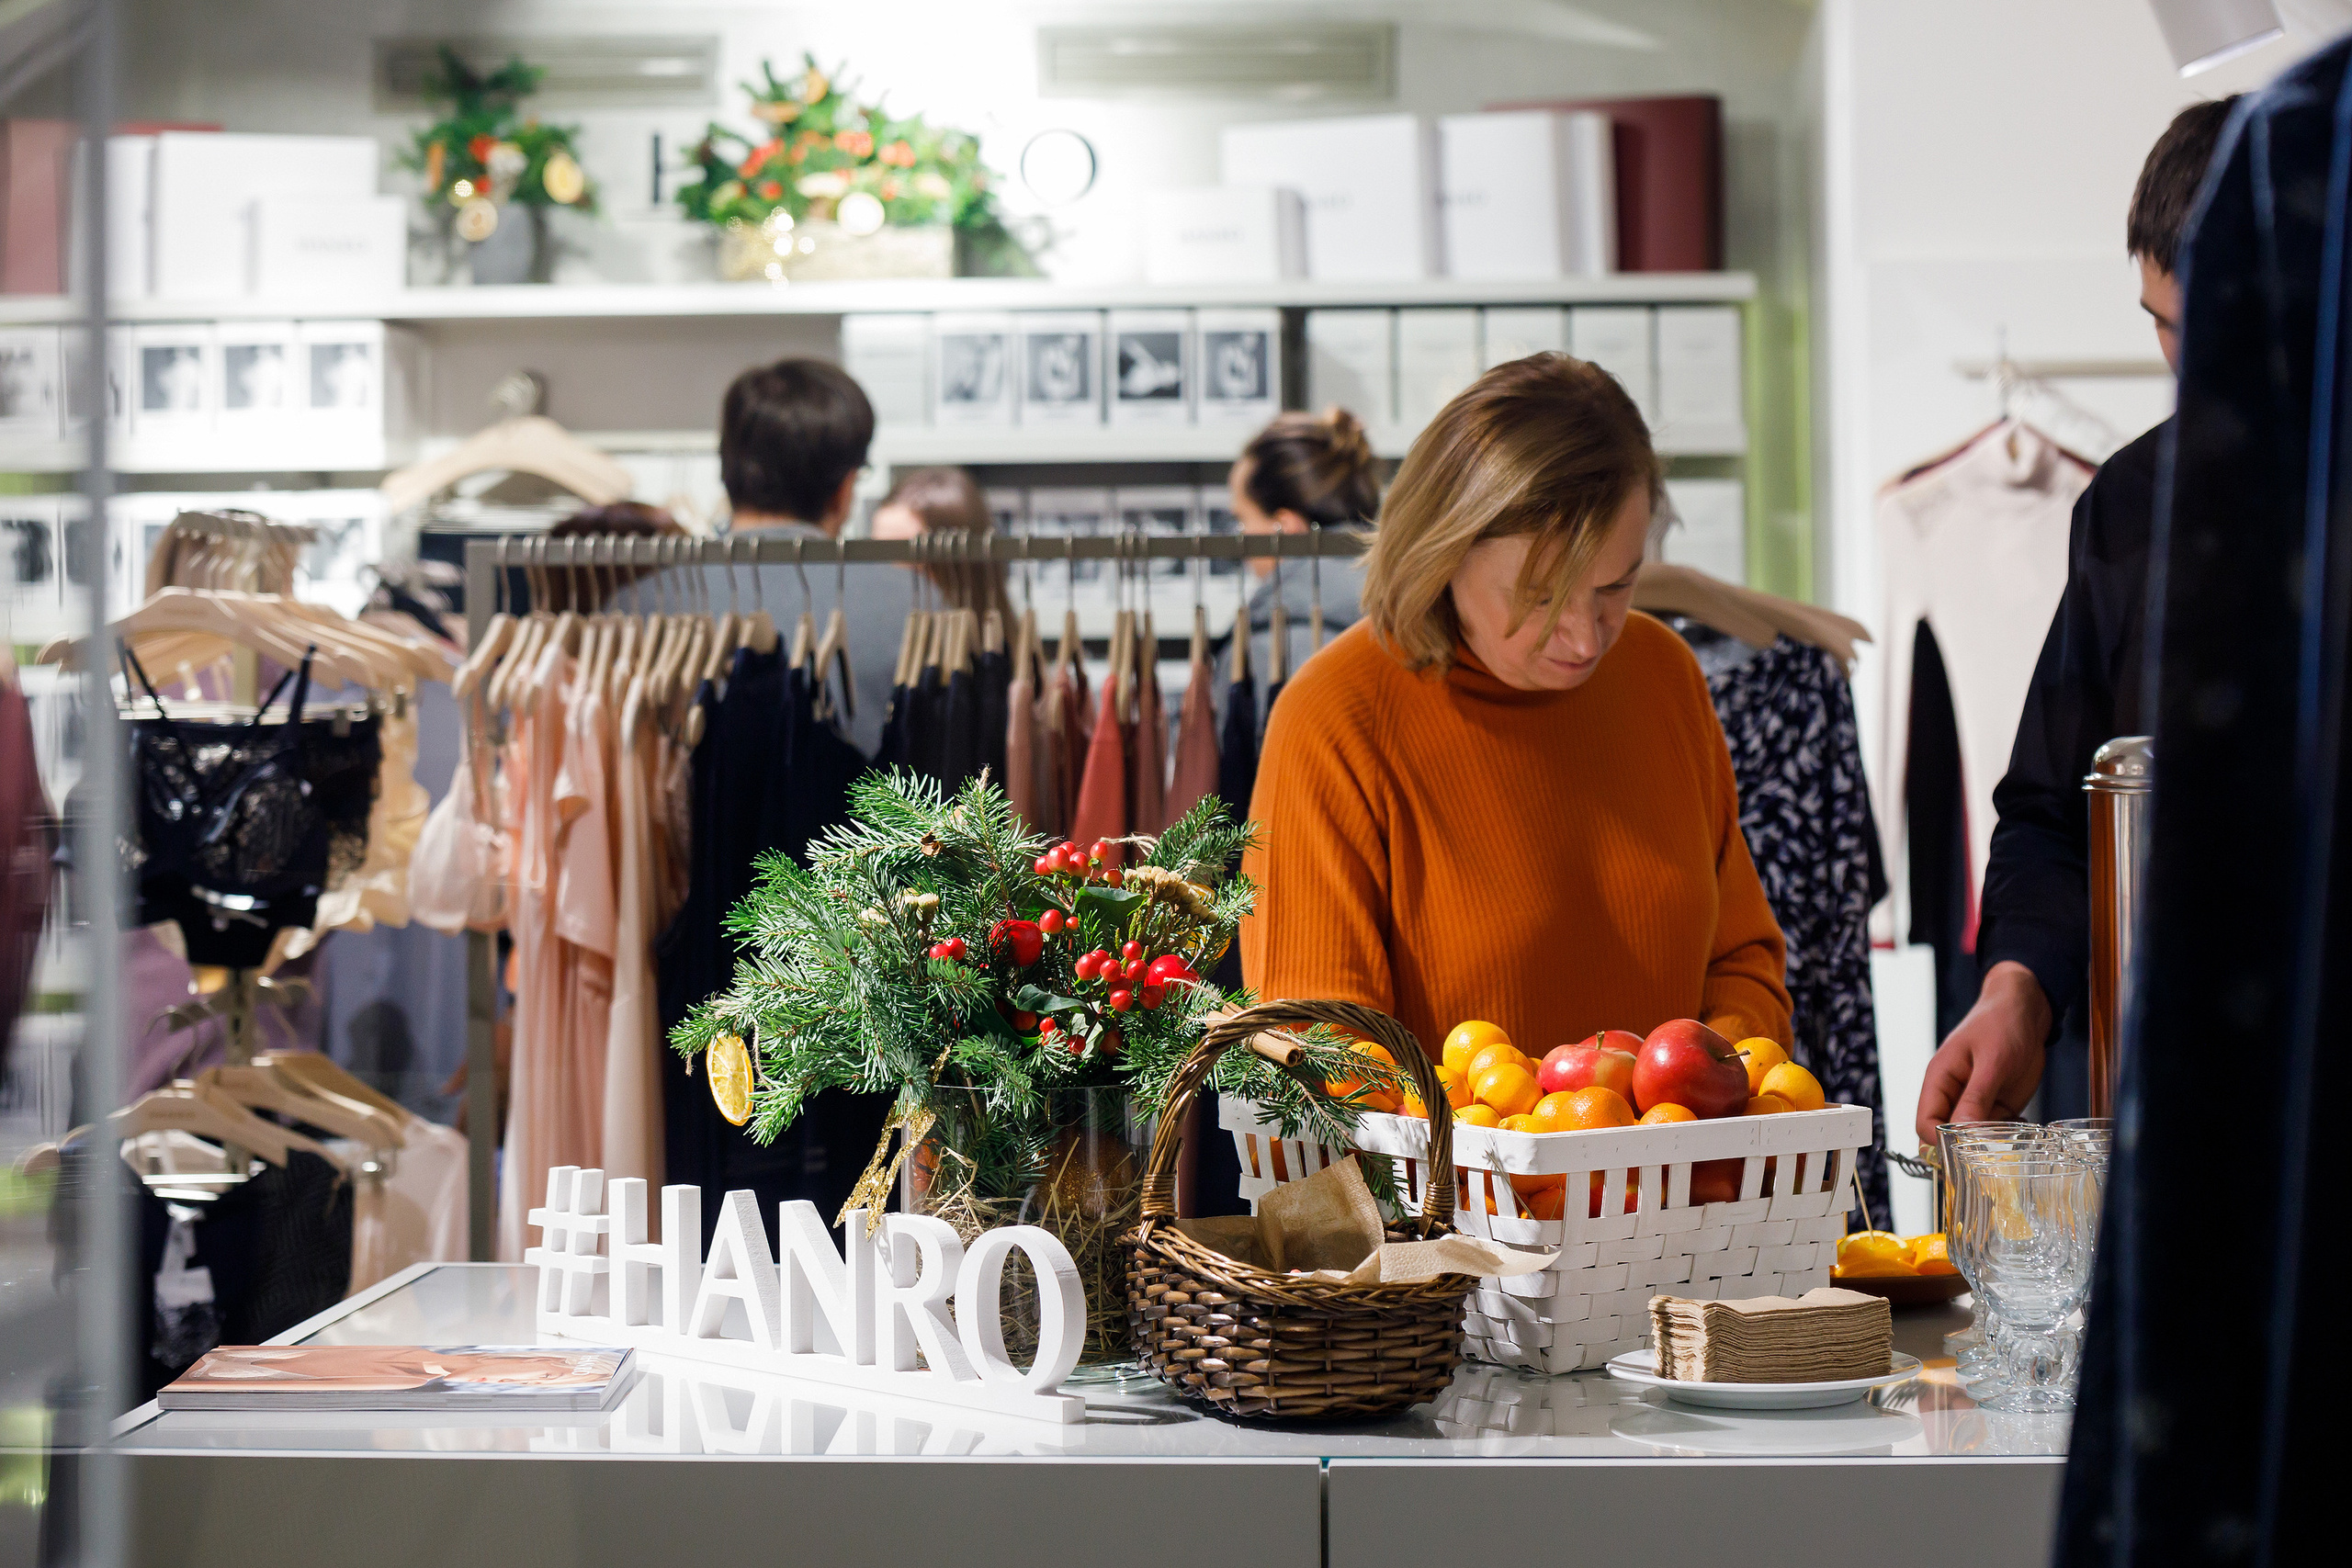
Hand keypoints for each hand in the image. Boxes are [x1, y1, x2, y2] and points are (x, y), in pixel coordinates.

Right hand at [1913, 961, 2050, 1144]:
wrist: (2025, 1010)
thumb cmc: (2001, 1025)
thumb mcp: (1991, 1062)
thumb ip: (1975, 1098)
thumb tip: (1957, 1133)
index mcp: (1939, 1080)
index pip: (1925, 1122)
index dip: (1939, 1142)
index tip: (1964, 1154)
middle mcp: (1952, 1095)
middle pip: (1943, 1134)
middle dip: (1961, 1150)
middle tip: (1989, 1158)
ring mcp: (1974, 1102)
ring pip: (1969, 1137)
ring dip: (1986, 1146)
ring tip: (2009, 1145)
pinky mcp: (1995, 1106)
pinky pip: (1992, 1131)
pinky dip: (2004, 1138)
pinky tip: (2020, 1133)